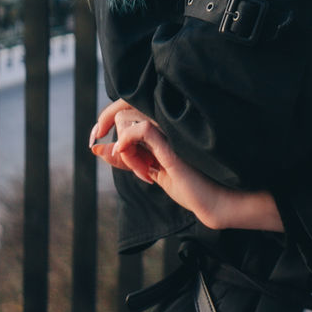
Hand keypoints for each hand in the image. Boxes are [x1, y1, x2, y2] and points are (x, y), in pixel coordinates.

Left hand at [90, 114, 282, 231]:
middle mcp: (165, 122)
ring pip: (126, 121)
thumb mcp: (148, 170)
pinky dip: (127, 143)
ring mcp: (169, 130)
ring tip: (145, 172)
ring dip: (125, 151)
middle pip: (122, 113)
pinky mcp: (171, 142)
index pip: (125, 109)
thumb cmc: (188, 187)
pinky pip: (139, 130)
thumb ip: (125, 158)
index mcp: (162, 126)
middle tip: (130, 163)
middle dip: (117, 141)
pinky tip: (131, 158)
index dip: (106, 118)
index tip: (97, 136)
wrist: (214, 202)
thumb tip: (97, 148)